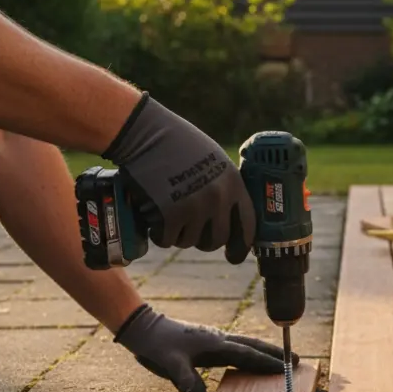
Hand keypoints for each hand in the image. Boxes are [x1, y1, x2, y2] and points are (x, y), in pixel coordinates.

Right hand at [103, 93, 255, 263]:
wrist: (145, 134)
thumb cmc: (177, 144)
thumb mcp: (214, 160)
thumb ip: (225, 188)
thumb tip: (230, 218)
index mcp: (233, 183)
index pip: (246, 225)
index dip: (241, 246)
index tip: (233, 256)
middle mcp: (218, 198)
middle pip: (216, 239)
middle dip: (202, 239)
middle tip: (188, 228)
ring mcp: (195, 207)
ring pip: (189, 241)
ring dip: (177, 233)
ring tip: (168, 211)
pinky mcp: (170, 215)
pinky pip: (167, 239)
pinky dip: (159, 233)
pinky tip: (154, 216)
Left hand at [113, 304, 296, 391]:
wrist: (144, 329)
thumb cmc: (157, 346)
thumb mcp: (169, 365)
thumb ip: (186, 381)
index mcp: (215, 344)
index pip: (247, 354)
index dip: (267, 362)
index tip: (286, 368)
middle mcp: (219, 340)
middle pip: (254, 345)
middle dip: (275, 353)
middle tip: (297, 360)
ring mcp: (214, 340)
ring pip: (247, 345)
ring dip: (265, 351)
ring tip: (282, 359)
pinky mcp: (208, 342)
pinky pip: (236, 348)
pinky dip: (250, 353)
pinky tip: (250, 360)